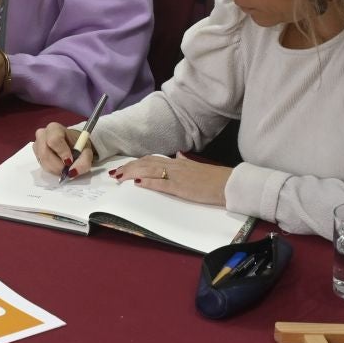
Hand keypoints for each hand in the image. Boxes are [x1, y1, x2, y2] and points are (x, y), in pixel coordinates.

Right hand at [35, 123, 89, 175]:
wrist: (72, 145)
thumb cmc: (78, 145)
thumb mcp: (86, 151)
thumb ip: (84, 161)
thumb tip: (73, 172)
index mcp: (54, 128)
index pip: (54, 140)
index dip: (62, 152)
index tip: (70, 161)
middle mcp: (42, 134)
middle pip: (45, 153)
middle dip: (58, 165)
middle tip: (68, 169)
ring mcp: (37, 145)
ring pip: (43, 161)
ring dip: (55, 169)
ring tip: (65, 168)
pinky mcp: (36, 155)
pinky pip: (42, 165)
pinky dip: (52, 170)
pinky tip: (59, 166)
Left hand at [112, 152, 231, 205]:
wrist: (227, 183)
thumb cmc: (213, 178)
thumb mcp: (196, 166)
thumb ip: (185, 161)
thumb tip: (178, 155)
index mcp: (177, 162)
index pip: (152, 159)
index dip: (136, 162)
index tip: (124, 166)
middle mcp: (174, 166)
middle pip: (146, 163)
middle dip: (129, 167)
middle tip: (115, 173)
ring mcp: (177, 176)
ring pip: (150, 170)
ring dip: (133, 172)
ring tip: (120, 176)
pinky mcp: (180, 187)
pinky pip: (161, 183)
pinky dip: (147, 182)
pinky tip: (137, 182)